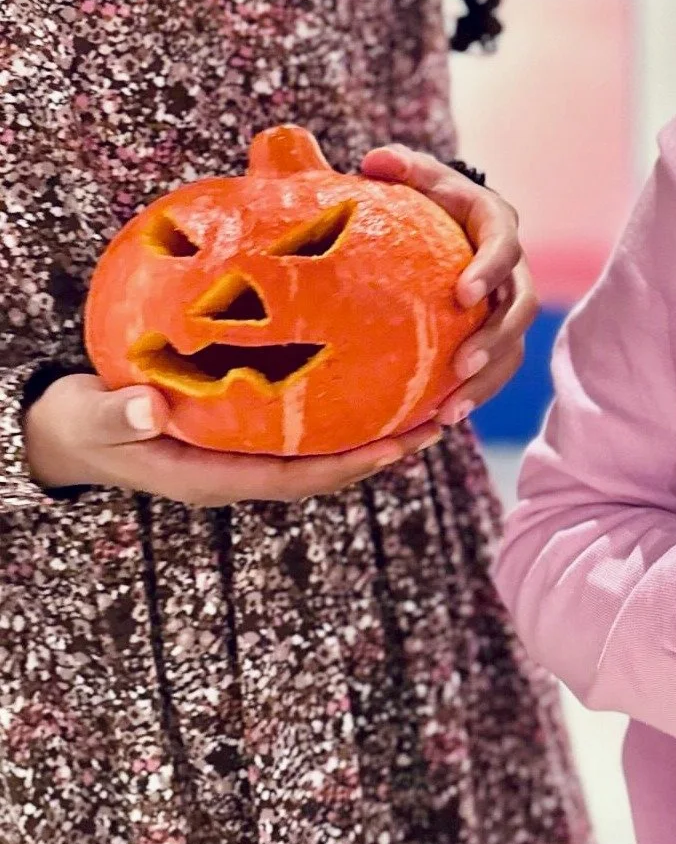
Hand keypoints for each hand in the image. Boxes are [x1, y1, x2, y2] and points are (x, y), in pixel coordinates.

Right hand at [24, 373, 441, 505]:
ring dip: (377, 424)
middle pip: (329, 464)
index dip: (351, 466)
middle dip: (386, 446)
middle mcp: (241, 467)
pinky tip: (376, 365)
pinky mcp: (245, 428)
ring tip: (433, 393)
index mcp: (214, 476)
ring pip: (324, 443)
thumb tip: (150, 408)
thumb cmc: (82, 425)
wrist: (66, 429)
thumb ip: (119, 417)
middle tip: (443, 416)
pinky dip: (344, 399)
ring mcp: (245, 451)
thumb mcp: (93, 421)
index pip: (298, 478)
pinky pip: (305, 419)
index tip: (401, 445)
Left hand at [360, 145, 538, 425]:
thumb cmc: (423, 196)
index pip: (505, 244)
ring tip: (450, 411)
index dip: (490, 270)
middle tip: (461, 363)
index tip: (463, 295)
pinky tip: (439, 420)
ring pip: (514, 348)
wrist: (440, 224)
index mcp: (496, 223)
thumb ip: (398, 166)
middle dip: (497, 338)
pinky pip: (496, 370)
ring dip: (487, 380)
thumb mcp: (413, 176)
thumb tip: (375, 162)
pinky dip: (474, 395)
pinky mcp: (497, 336)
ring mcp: (508, 305)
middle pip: (522, 307)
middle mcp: (513, 267)